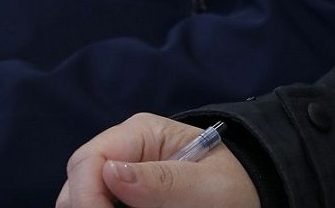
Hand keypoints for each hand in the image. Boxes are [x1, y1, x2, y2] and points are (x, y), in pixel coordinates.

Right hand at [58, 116, 258, 207]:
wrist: (256, 194)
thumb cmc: (239, 187)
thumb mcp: (210, 187)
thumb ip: (163, 181)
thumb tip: (109, 174)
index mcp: (140, 134)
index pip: (90, 159)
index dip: (87, 195)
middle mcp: (123, 150)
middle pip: (78, 178)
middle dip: (87, 206)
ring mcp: (123, 174)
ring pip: (82, 195)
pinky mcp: (128, 196)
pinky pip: (104, 204)